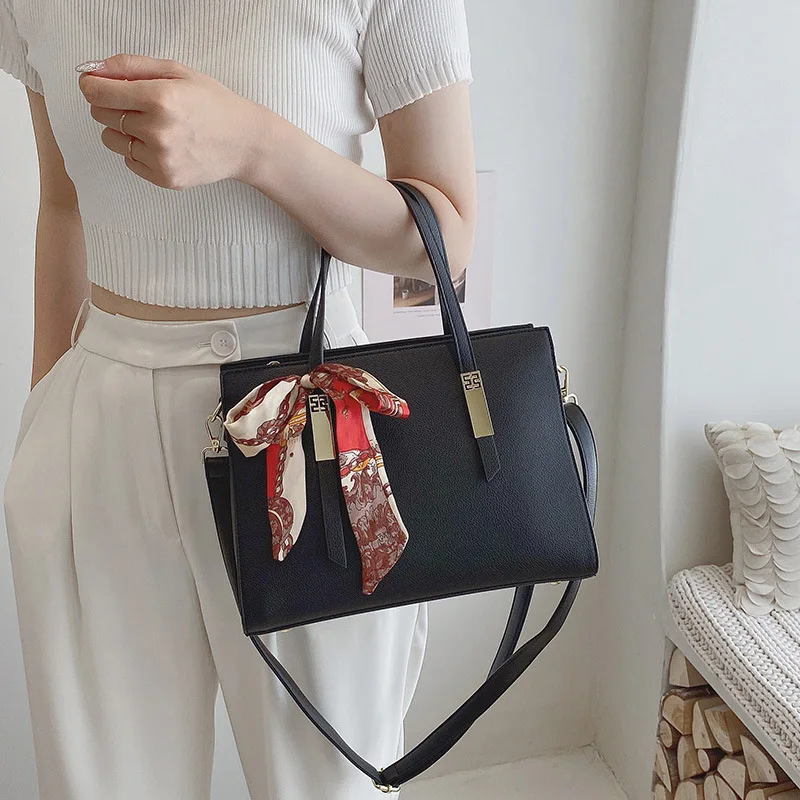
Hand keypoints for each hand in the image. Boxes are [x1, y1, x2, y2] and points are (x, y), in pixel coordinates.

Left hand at [77, 53, 259, 189]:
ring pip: (111, 140)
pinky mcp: (165, 178)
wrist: (245, 142)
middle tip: (138, 105)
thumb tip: (93, 70)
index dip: (92, 85)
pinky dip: (138, 151)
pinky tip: (163, 145)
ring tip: (152, 126)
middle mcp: (158, 130)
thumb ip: (131, 66)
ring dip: (123, 131)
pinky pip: (129, 161)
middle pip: (101, 115)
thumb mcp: (176, 71)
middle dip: (111, 105)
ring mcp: (161, 158)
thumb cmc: (214, 104)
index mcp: (160, 98)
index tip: (95, 84)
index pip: (98, 92)